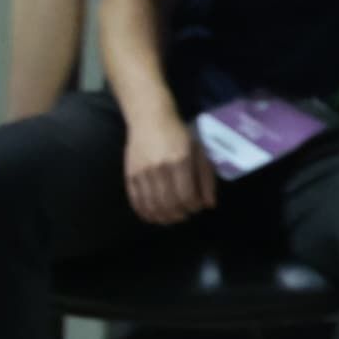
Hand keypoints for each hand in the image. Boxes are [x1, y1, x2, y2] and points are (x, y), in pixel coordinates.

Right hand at [122, 103, 216, 222]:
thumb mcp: (199, 152)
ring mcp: (142, 172)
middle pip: (168, 203)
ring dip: (162, 217)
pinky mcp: (130, 174)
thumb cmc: (180, 136)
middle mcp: (160, 168)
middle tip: (183, 216)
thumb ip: (205, 179)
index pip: (186, 196)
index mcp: (181, 161)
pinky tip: (152, 216)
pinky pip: (136, 199)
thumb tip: (209, 205)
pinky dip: (144, 212)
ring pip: (152, 204)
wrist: (150, 120)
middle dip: (178, 215)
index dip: (192, 207)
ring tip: (170, 219)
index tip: (196, 208)